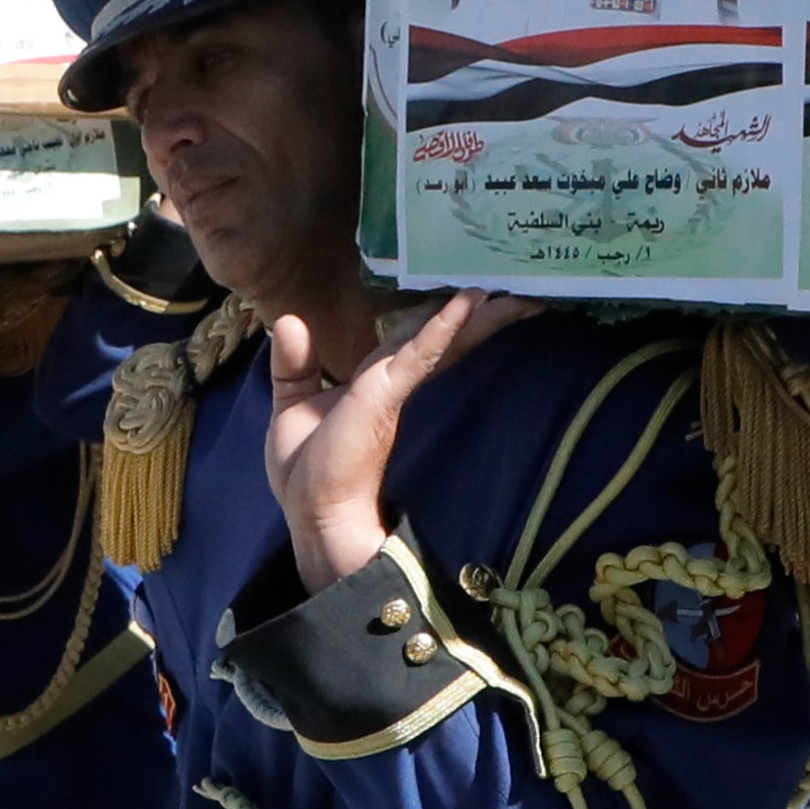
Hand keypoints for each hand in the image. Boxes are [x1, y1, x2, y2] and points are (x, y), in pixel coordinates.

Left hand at [267, 290, 532, 592]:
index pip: (416, 340)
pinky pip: (420, 353)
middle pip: (443, 338)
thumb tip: (290, 320)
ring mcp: (393, 386)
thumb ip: (293, 363)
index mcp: (375, 381)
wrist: (316, 514)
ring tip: (517, 296)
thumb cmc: (305, 472)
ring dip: (478, 317)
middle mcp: (393, 380)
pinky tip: (467, 303)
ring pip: (443, 341)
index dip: (444, 318)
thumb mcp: (291, 402)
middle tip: (519, 294)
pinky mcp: (387, 394)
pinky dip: (443, 327)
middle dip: (481, 317)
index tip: (475, 296)